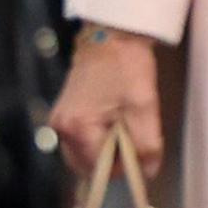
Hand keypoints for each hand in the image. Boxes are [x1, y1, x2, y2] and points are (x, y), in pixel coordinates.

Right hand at [51, 28, 164, 180]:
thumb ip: (146, 146)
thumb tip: (147, 172)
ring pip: (83, 155)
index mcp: (78, 128)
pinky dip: (97, 138)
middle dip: (110, 160)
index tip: (136, 148)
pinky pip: (80, 140)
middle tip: (129, 137)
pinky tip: (111, 120)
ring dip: (104, 150)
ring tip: (121, 125)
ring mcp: (60, 120)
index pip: (99, 172)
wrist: (111, 34)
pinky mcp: (64, 112)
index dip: (122, 166)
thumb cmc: (126, 66)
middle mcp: (61, 128)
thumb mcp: (144, 108)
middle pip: (86, 167)